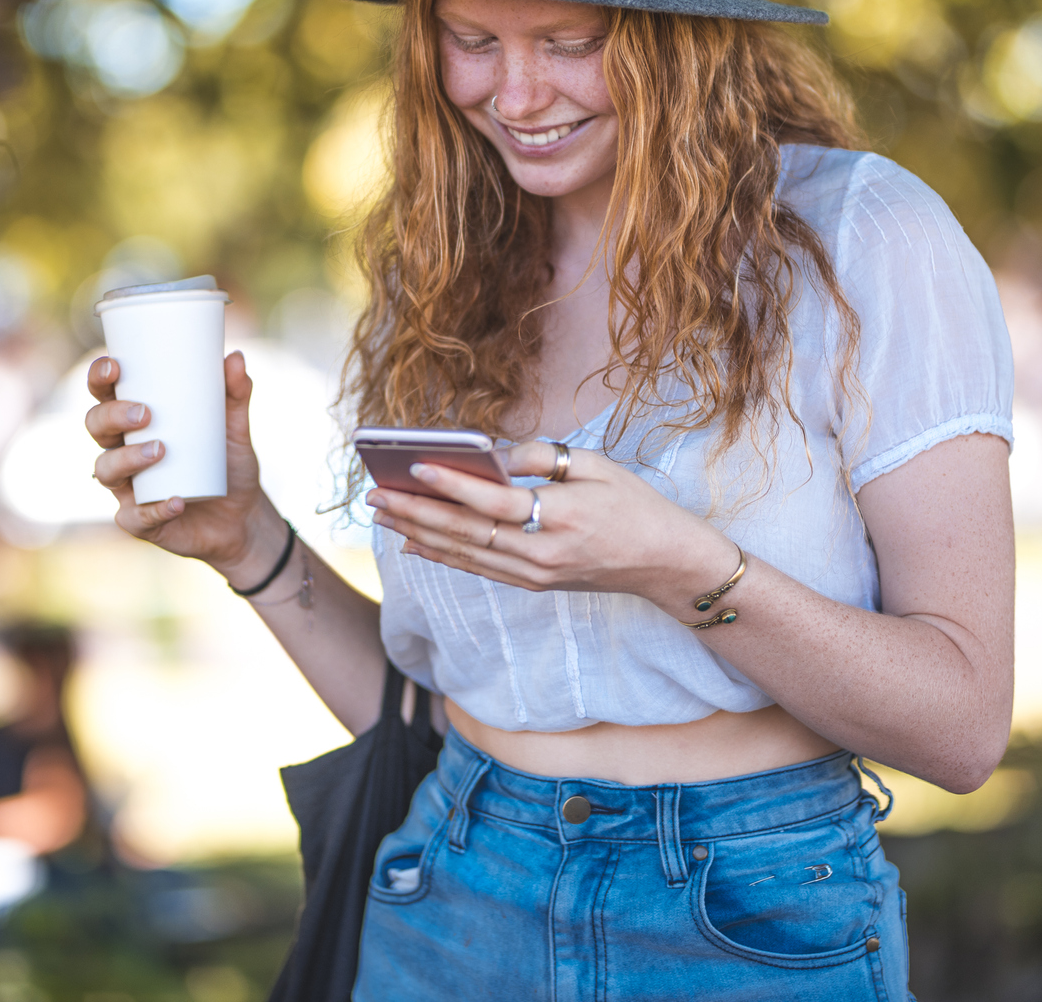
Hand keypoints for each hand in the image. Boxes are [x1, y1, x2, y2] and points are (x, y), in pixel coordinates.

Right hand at [84, 350, 279, 578]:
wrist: (243, 517)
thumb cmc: (228, 463)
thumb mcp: (235, 427)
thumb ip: (236, 394)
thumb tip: (235, 357)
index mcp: (135, 422)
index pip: (105, 395)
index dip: (99, 379)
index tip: (114, 366)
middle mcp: (122, 451)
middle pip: (96, 427)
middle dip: (112, 416)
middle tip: (145, 414)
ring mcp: (127, 488)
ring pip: (106, 470)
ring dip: (127, 458)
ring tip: (160, 450)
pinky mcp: (140, 521)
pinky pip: (135, 517)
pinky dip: (155, 509)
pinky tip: (176, 501)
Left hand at [365, 442, 736, 609]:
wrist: (665, 563)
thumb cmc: (633, 504)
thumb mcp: (593, 465)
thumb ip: (539, 457)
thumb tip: (488, 456)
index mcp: (560, 517)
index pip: (492, 502)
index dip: (449, 485)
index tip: (412, 466)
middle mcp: (541, 553)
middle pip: (465, 532)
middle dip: (415, 512)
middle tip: (376, 494)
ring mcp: (535, 574)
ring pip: (464, 554)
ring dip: (419, 534)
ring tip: (384, 514)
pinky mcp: (533, 584)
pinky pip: (478, 569)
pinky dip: (443, 555)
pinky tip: (415, 543)